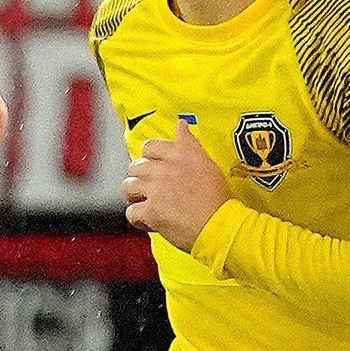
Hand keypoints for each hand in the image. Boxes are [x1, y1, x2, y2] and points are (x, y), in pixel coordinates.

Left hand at [126, 124, 231, 249]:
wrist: (221, 226)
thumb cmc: (219, 200)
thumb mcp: (208, 164)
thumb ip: (190, 144)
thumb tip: (182, 125)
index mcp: (181, 154)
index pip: (150, 146)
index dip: (149, 157)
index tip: (154, 165)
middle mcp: (165, 168)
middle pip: (136, 166)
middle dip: (140, 177)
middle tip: (150, 187)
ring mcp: (156, 189)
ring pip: (129, 186)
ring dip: (135, 195)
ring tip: (145, 202)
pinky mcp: (150, 211)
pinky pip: (131, 212)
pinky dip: (138, 218)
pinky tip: (149, 220)